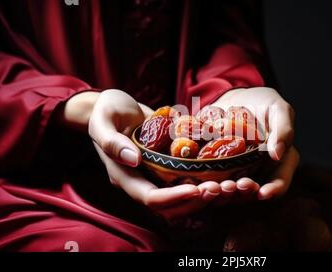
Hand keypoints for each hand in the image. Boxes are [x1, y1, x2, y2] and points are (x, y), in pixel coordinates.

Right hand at [62, 89, 220, 220]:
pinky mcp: (169, 168)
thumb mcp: (103, 121)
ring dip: (205, 196)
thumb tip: (133, 159)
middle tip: (220, 189)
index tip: (196, 189)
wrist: (115, 107)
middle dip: (196, 201)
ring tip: (228, 186)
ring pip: (183, 199)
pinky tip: (227, 174)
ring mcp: (156, 176)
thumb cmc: (106, 111)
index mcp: (125, 176)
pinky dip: (207, 182)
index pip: (150, 198)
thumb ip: (112, 141)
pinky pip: (188, 181)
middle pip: (170, 207)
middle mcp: (142, 182)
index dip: (173, 197)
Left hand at [212, 87, 299, 201]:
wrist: (234, 98)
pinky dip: (201, 183)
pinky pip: (208, 180)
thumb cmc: (263, 104)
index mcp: (278, 163)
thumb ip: (283, 129)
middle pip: (250, 193)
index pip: (278, 183)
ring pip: (228, 192)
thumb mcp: (278, 110)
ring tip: (212, 187)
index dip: (273, 190)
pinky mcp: (213, 169)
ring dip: (220, 193)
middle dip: (241, 193)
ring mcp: (234, 174)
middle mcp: (256, 174)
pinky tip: (196, 181)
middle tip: (231, 186)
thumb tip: (277, 153)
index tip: (263, 192)